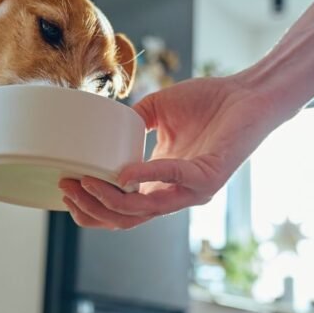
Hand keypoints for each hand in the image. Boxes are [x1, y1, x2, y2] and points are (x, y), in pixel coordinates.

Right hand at [60, 73, 282, 229]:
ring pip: (142, 211)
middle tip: (66, 188)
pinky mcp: (209, 177)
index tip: (64, 185)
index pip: (120, 209)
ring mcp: (191, 190)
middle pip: (124, 220)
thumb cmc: (209, 101)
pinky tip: (124, 173)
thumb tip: (102, 121)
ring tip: (84, 183)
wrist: (249, 92)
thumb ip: (132, 122)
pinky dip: (146, 178)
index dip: (90, 206)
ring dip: (109, 200)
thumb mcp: (158, 111)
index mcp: (159, 182)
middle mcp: (174, 192)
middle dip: (90, 209)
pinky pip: (173, 181)